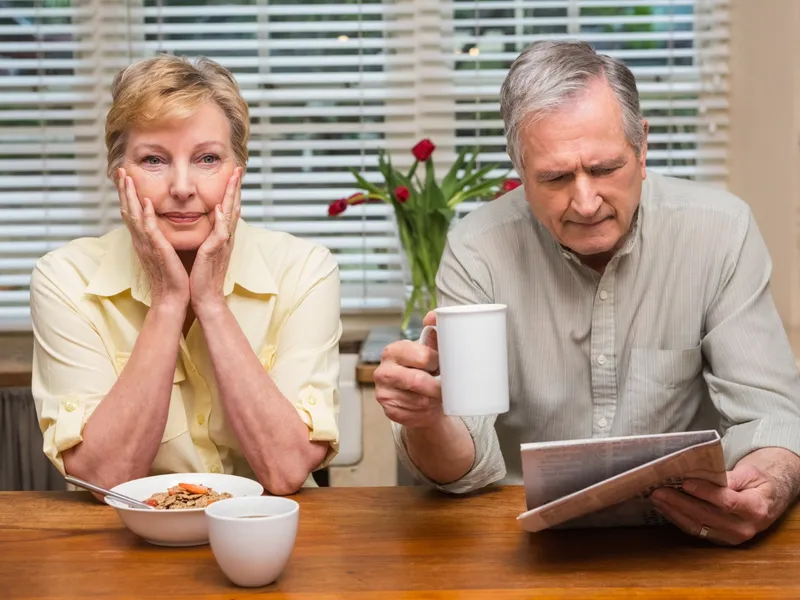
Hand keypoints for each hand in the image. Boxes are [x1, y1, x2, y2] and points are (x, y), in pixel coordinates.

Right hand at [117, 168, 188, 310]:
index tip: (125, 177)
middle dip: (123, 190)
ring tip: (126, 178)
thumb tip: (158, 227)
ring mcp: (147, 245)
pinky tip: (145, 201)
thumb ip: (158, 239)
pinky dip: (146, 215)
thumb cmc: (171, 277)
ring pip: (134, 216)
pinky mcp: (157, 250)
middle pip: (127, 210)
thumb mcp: (163, 253)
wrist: (173, 298)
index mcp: (144, 241)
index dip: (127, 195)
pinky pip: (149, 230)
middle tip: (120, 170)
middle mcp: (141, 241)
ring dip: (129, 196)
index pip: (132, 213)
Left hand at [189, 167, 241, 312]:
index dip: (231, 192)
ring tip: (234, 180)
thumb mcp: (207, 251)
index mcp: (222, 237)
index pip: (228, 209)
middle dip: (236, 188)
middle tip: (238, 170)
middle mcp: (226, 238)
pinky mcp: (215, 252)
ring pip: (230, 216)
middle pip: (234, 207)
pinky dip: (222, 220)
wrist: (206, 297)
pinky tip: (219, 208)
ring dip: (232, 197)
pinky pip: (220, 234)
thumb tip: (209, 223)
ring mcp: (223, 244)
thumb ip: (210, 236)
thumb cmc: (203, 276)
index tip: (232, 175)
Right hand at [374, 311, 444, 428]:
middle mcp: (383, 371)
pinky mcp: (389, 411)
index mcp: (393, 351)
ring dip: (433, 399)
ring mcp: (383, 393)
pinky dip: (425, 412)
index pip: (422, 356)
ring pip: (419, 400)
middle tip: (444, 384)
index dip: (436, 363)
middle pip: (418, 381)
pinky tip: (426, 405)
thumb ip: (434, 334)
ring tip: (435, 394)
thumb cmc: (426, 371)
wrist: (421, 397)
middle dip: (437, 385)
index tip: (441, 365)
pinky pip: (414, 414)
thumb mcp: (430, 351)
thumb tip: (434, 316)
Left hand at [650, 447, 799, 544]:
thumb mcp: (751, 473)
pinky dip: (677, 519)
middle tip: (659, 490)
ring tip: (656, 498)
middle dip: (679, 503)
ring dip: (673, 512)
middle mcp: (744, 527)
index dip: (704, 492)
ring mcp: (731, 536)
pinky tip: (664, 508)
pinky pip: (696, 530)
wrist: (769, 499)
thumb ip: (731, 477)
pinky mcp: (720, 539)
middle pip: (706, 516)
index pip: (725, 501)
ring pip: (697, 526)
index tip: (684, 482)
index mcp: (755, 508)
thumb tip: (706, 476)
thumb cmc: (759, 482)